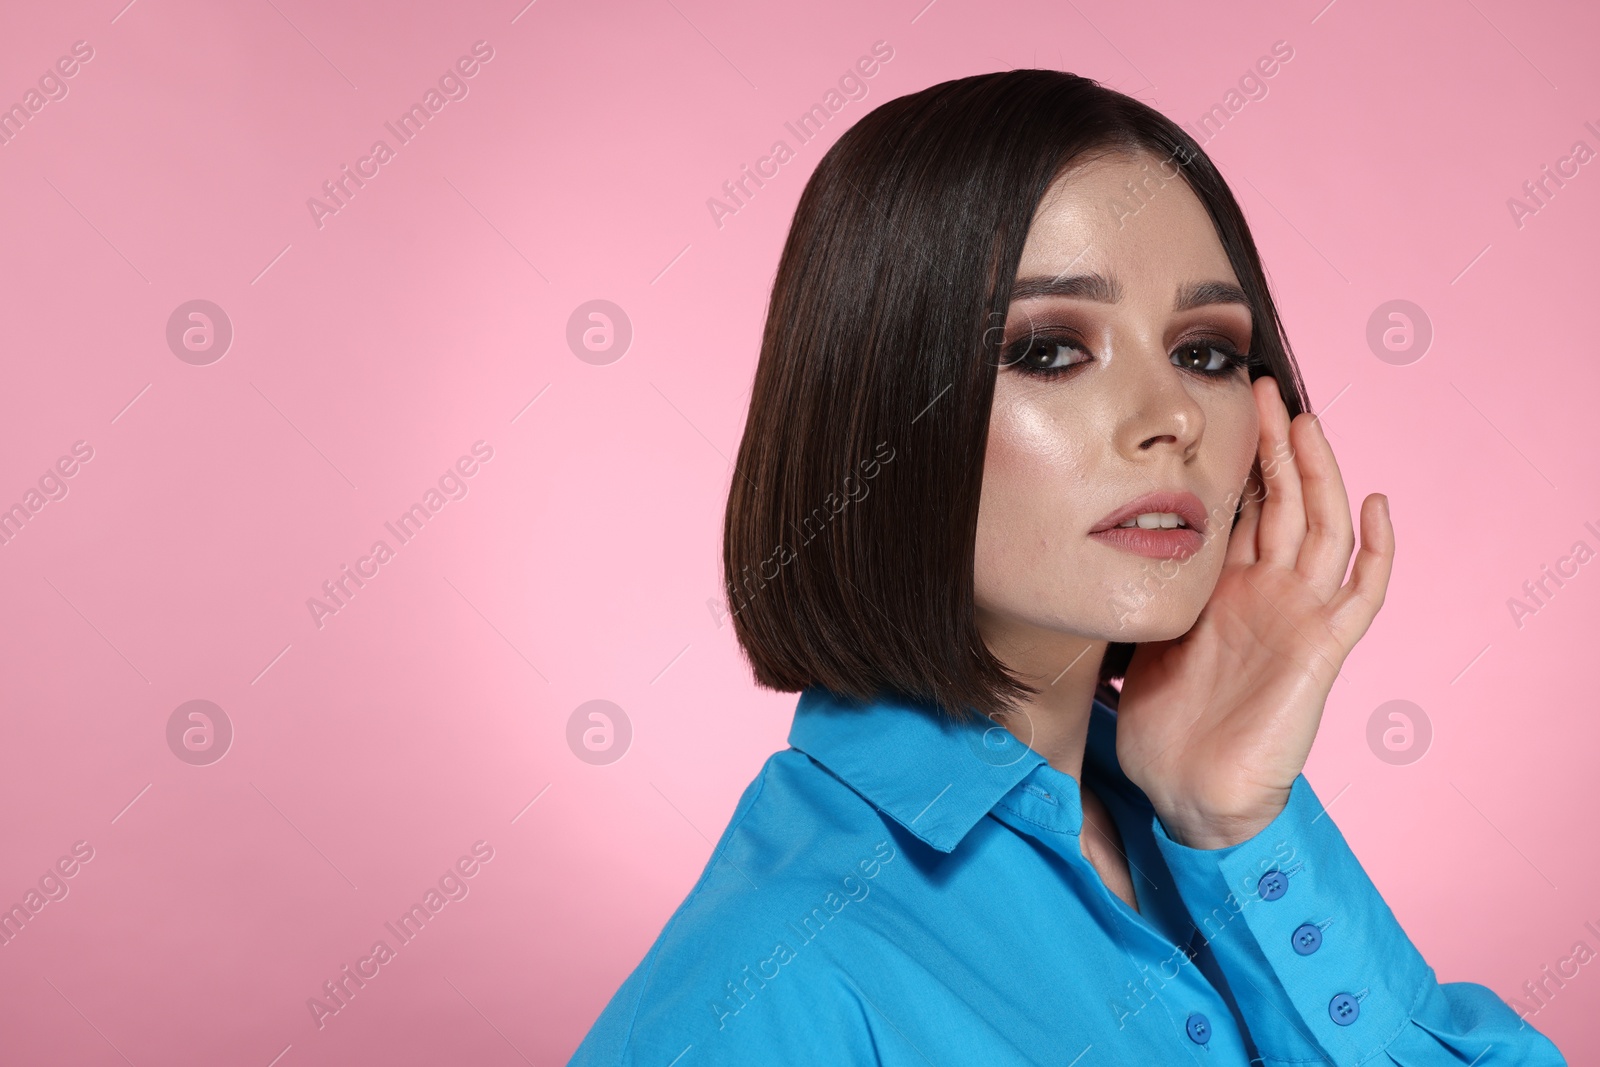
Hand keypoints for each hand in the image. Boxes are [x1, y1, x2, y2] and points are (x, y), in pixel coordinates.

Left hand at [1114, 376, 1394, 849]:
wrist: (1187, 793)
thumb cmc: (1160, 731)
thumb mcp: (1139, 641)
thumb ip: (1135, 595)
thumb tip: (1080, 558)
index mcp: (1221, 590)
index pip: (1240, 510)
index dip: (1239, 463)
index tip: (1226, 413)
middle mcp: (1265, 594)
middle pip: (1281, 503)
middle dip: (1274, 447)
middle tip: (1262, 391)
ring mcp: (1298, 616)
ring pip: (1321, 527)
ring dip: (1317, 473)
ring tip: (1304, 419)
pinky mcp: (1322, 647)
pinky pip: (1362, 592)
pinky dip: (1377, 548)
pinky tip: (1378, 503)